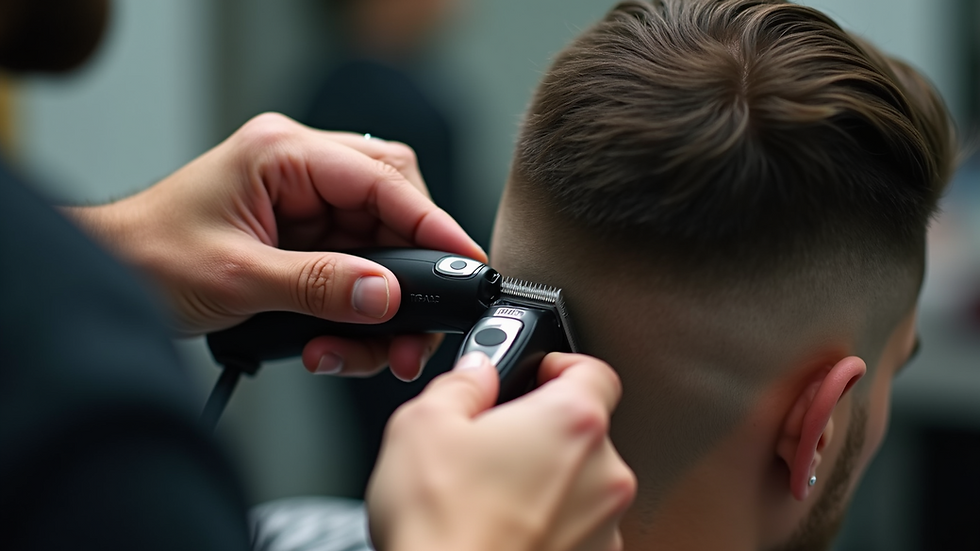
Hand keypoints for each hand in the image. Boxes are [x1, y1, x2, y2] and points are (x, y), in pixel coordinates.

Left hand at [65, 113, 484, 380]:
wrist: (106, 275)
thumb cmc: (147, 257)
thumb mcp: (238, 277)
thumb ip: (319, 285)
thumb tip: (386, 297)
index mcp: (284, 154)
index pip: (383, 180)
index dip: (431, 222)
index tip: (464, 262)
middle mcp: (301, 171)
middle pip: (393, 208)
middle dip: (412, 270)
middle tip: (418, 325)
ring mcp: (304, 205)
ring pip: (380, 246)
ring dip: (385, 302)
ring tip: (375, 351)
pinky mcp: (303, 238)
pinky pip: (355, 269)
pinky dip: (358, 311)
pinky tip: (337, 344)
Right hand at [367, 352, 636, 550]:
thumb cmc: (440, 525)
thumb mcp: (423, 425)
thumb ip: (461, 383)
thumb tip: (475, 373)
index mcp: (573, 422)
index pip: (593, 370)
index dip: (559, 366)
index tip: (532, 375)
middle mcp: (604, 473)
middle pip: (584, 430)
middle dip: (541, 430)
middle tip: (493, 441)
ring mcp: (604, 526)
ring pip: (581, 484)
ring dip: (547, 481)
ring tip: (490, 495)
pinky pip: (577, 528)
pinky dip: (548, 524)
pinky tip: (503, 529)